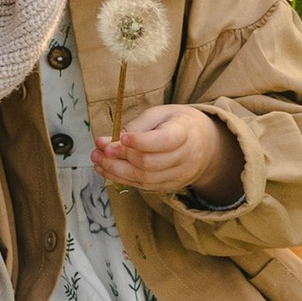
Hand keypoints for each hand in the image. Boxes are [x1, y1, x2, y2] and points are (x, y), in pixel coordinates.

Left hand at [93, 104, 244, 203]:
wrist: (204, 145)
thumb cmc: (177, 124)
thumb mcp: (161, 114)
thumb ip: (137, 126)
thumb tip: (110, 140)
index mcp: (185, 133)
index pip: (164, 141)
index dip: (141, 141)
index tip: (121, 137)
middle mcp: (184, 158)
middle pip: (149, 163)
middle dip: (120, 157)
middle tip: (99, 149)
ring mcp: (177, 176)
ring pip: (143, 179)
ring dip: (115, 171)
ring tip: (97, 159)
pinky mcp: (168, 186)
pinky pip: (142, 186)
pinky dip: (121, 179)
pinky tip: (106, 169)